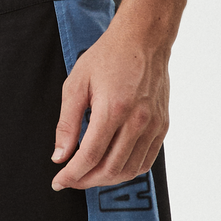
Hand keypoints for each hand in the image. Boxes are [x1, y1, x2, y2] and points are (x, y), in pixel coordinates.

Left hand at [51, 18, 169, 190]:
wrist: (143, 39)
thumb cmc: (107, 57)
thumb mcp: (75, 85)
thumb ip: (66, 124)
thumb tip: (59, 156)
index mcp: (113, 109)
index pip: (89, 157)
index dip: (71, 174)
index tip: (58, 181)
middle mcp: (137, 120)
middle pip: (110, 169)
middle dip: (85, 181)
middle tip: (70, 179)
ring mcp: (153, 125)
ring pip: (129, 170)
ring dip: (106, 180)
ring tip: (88, 175)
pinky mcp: (162, 126)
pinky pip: (146, 161)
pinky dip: (126, 171)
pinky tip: (111, 166)